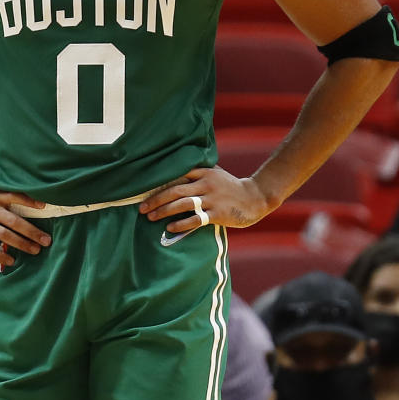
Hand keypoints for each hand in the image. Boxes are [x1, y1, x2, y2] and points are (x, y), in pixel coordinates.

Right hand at [0, 174, 49, 267]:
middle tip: (47, 240)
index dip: (30, 201)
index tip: (44, 207)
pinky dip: (1, 254)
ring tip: (35, 250)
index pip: (15, 196)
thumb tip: (14, 175)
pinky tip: (11, 260)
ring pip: (5, 236)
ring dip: (22, 244)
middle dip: (33, 232)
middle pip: (15, 222)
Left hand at [139, 168, 273, 235]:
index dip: (159, 184)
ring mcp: (212, 199)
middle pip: (175, 191)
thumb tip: (173, 173)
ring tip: (151, 217)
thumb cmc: (230, 187)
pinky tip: (170, 227)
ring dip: (164, 211)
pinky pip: (196, 219)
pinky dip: (181, 223)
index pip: (176, 175)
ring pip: (183, 204)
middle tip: (142, 208)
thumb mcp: (215, 174)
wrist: (256, 197)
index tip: (144, 191)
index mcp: (204, 172)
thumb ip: (197, 173)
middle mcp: (206, 184)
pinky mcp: (218, 214)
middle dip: (156, 199)